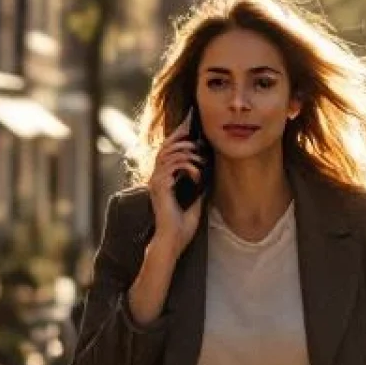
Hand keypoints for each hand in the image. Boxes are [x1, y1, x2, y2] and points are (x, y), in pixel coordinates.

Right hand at [146, 118, 205, 253]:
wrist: (172, 241)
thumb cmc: (181, 226)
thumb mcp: (195, 200)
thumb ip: (199, 186)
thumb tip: (209, 174)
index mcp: (163, 179)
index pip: (168, 151)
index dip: (178, 135)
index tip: (190, 123)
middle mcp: (156, 177)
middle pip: (166, 146)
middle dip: (182, 137)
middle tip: (196, 133)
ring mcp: (156, 181)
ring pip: (169, 153)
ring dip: (187, 152)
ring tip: (200, 159)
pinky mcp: (159, 187)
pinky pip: (172, 167)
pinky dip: (187, 166)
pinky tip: (197, 174)